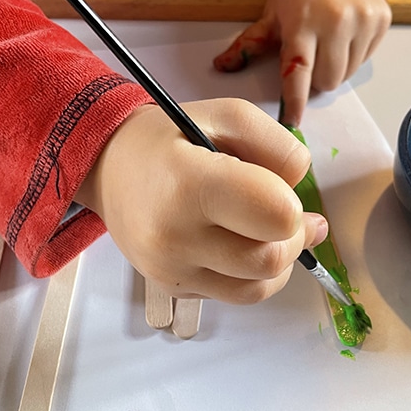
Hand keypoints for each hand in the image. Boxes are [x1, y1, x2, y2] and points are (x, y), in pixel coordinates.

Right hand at [75, 99, 327, 303]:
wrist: (109, 168)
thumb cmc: (169, 139)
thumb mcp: (226, 115)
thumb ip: (278, 145)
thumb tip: (301, 194)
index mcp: (188, 184)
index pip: (275, 216)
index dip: (291, 204)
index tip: (277, 189)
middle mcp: (175, 236)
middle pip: (270, 259)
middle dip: (291, 236)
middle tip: (281, 212)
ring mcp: (171, 269)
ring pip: (259, 288)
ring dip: (278, 260)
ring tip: (267, 231)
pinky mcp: (173, 288)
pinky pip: (236, 296)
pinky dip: (252, 276)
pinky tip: (243, 247)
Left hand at [213, 0, 391, 125]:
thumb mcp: (271, 15)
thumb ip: (249, 44)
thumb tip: (222, 67)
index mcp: (302, 24)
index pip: (299, 73)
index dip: (296, 101)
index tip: (293, 120)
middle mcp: (336, 22)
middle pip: (327, 81)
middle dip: (316, 78)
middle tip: (310, 57)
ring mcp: (362, 21)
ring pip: (347, 74)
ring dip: (335, 68)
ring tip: (327, 43)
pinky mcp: (381, 20)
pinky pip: (365, 59)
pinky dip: (353, 55)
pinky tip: (344, 34)